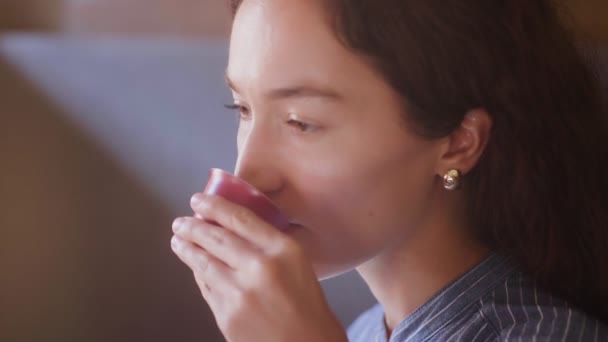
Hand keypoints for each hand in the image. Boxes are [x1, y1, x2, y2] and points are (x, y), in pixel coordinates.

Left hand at [171, 193, 346, 341]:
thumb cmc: (307, 308)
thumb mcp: (298, 264)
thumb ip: (270, 244)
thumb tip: (235, 227)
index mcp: (282, 251)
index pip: (240, 219)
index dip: (215, 206)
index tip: (200, 200)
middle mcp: (259, 268)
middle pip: (216, 238)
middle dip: (193, 226)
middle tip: (181, 221)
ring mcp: (239, 293)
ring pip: (204, 262)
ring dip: (187, 248)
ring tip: (179, 239)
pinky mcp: (227, 315)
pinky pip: (206, 287)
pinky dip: (198, 273)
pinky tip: (195, 267)